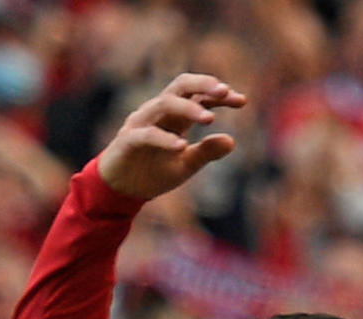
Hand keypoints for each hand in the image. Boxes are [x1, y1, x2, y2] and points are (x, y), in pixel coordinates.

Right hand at [95, 72, 247, 201]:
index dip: (219, 95)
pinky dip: (164, 139)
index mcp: (175, 115)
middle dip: (203, 84)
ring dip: (188, 108)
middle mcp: (159, 112)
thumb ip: (206, 153)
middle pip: (180, 85)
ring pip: (164, 103)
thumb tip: (232, 141)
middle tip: (224, 91)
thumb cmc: (152, 173)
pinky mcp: (128, 140)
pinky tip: (182, 146)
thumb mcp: (185, 165)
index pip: (199, 95)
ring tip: (209, 118)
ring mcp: (141, 123)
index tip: (242, 101)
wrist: (120, 191)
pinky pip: (147, 134)